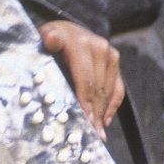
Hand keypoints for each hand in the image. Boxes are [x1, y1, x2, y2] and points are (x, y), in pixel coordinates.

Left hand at [39, 21, 124, 138]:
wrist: (68, 28)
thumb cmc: (51, 38)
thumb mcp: (45, 37)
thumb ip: (48, 41)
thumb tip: (50, 39)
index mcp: (80, 43)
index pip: (85, 79)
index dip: (85, 102)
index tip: (84, 121)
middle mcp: (99, 48)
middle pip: (97, 88)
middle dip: (93, 113)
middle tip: (90, 135)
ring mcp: (110, 55)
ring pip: (107, 91)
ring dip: (102, 114)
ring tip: (97, 134)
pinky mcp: (115, 61)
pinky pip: (118, 88)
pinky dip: (112, 106)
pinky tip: (105, 121)